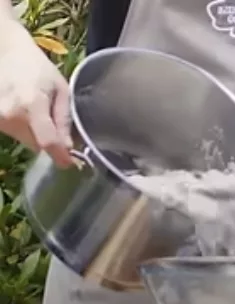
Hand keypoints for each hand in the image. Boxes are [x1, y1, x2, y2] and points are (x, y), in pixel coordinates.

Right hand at [0, 21, 72, 167]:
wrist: (3, 50)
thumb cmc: (37, 67)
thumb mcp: (60, 89)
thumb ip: (63, 119)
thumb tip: (68, 148)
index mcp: (32, 105)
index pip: (47, 142)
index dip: (60, 156)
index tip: (69, 163)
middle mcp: (10, 115)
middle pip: (36, 144)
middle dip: (48, 139)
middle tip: (52, 121)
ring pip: (24, 140)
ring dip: (33, 132)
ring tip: (35, 108)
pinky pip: (12, 132)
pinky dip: (21, 127)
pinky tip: (22, 108)